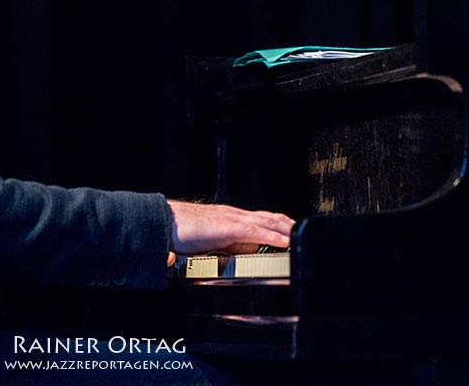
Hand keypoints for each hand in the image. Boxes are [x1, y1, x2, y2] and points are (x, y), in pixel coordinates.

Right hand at [167, 200, 294, 256]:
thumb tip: (238, 254)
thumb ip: (225, 245)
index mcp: (229, 218)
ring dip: (286, 229)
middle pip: (269, 217)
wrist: (163, 222)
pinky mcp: (225, 227)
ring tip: (302, 236)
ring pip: (266, 221)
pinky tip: (285, 241)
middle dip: (288, 225)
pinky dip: (272, 236)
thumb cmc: (180, 231)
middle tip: (305, 232)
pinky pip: (254, 231)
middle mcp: (233, 214)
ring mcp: (230, 219)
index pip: (261, 218)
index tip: (293, 231)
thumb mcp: (209, 241)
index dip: (279, 223)